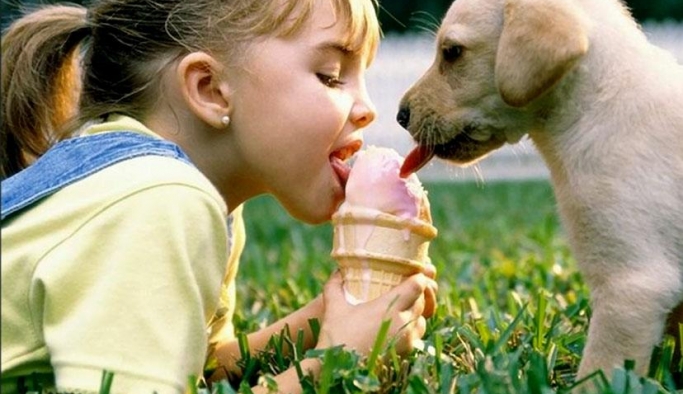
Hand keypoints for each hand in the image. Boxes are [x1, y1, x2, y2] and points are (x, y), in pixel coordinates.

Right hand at [315, 269, 437, 355]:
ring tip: (400, 310)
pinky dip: (411, 330)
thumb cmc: (337, 336)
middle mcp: (403, 323)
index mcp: (389, 307)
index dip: (418, 278)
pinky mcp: (406, 354)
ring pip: (421, 321)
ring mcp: (407, 340)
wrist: (340, 370)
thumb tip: (338, 271)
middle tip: (404, 290)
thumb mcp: (334, 308)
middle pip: (420, 302)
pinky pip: (416, 337)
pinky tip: (397, 329)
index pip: (417, 286)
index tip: (413, 274)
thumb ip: (335, 286)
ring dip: (414, 313)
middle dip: (415, 295)